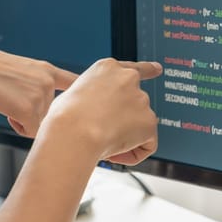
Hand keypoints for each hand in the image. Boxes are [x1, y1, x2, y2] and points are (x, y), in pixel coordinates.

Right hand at [0, 42, 77, 137]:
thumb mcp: (20, 72)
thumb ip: (37, 87)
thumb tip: (46, 114)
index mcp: (48, 71)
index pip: (76, 84)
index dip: (86, 96)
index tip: (102, 102)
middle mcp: (50, 82)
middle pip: (53, 116)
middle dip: (36, 117)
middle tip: (15, 102)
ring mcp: (42, 95)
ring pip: (41, 125)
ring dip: (23, 121)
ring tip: (6, 101)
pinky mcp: (31, 110)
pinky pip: (30, 132)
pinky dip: (16, 126)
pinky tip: (5, 110)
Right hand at [43, 59, 162, 164]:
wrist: (73, 131)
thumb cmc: (64, 117)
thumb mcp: (72, 95)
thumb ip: (91, 97)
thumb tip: (94, 112)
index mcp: (106, 68)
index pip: (132, 67)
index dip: (147, 70)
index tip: (157, 69)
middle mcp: (128, 79)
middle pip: (136, 102)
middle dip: (128, 119)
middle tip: (111, 134)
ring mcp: (141, 100)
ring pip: (139, 125)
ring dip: (126, 137)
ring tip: (102, 144)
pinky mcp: (149, 121)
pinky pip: (146, 144)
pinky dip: (134, 153)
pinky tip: (116, 154)